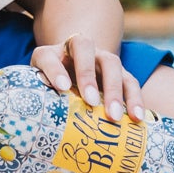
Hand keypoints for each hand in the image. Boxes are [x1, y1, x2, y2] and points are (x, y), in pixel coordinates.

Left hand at [30, 36, 144, 122]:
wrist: (73, 78)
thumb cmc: (53, 90)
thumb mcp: (42, 91)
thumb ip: (41, 97)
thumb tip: (36, 124)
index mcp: (52, 54)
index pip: (49, 57)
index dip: (54, 70)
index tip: (61, 88)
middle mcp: (79, 49)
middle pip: (84, 49)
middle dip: (88, 75)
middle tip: (90, 102)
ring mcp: (101, 58)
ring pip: (112, 64)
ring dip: (114, 90)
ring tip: (115, 116)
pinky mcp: (120, 72)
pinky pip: (130, 81)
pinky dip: (135, 99)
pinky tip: (137, 118)